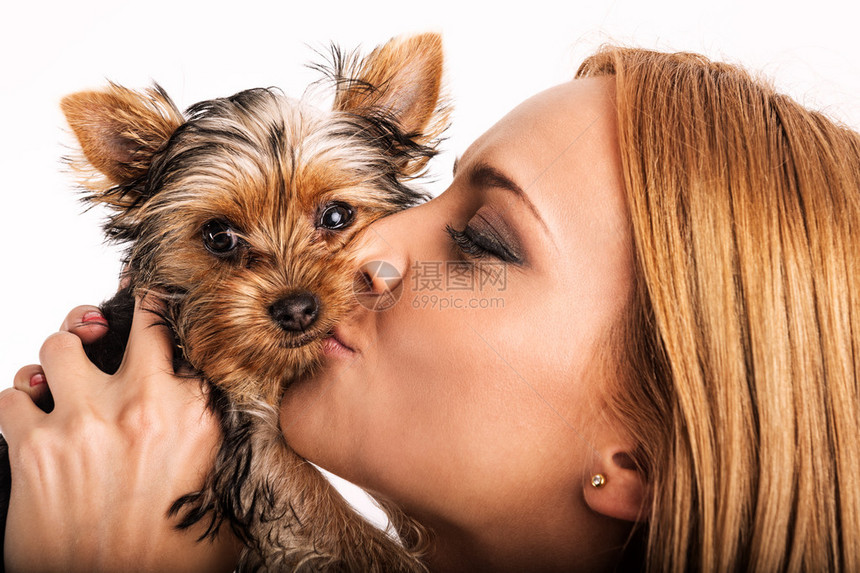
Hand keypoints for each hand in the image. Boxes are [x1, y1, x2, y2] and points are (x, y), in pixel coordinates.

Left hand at [0, 298, 241, 571]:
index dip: (168, 313)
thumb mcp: (222, 490)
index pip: (185, 337)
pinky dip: (20, 402)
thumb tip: (227, 414)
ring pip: (58, 346)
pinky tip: (33, 418)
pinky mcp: (32, 448)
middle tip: (104, 325)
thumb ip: (225, 441)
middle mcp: (141, 407)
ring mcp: (82, 422)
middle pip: (125, 323)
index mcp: (195, 415)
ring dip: (60, 359)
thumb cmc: (171, 556)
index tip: (159, 302)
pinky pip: (11, 396)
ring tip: (63, 378)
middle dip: (114, 318)